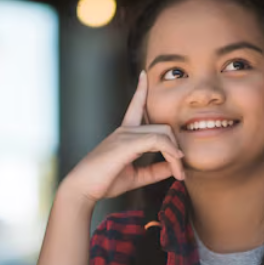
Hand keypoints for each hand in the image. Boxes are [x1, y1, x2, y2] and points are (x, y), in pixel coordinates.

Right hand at [61, 72, 183, 204]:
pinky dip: (170, 151)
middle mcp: (125, 130)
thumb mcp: (135, 176)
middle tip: (180, 172)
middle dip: (177, 148)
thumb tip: (174, 166)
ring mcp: (125, 135)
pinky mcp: (126, 143)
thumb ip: (154, 170)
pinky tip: (176, 163)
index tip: (144, 75)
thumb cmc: (104, 182)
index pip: (135, 106)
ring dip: (176, 155)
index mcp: (124, 134)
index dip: (141, 90)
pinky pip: (157, 140)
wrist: (82, 190)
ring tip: (179, 173)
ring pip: (163, 133)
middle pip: (162, 127)